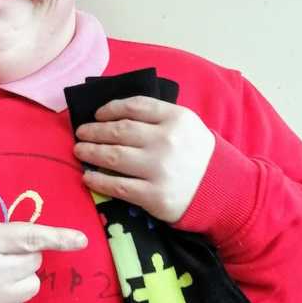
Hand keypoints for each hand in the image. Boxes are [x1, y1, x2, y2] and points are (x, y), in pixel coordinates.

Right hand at [0, 211, 87, 302]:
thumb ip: (4, 229)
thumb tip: (36, 243)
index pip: (31, 238)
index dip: (60, 238)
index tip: (83, 241)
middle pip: (34, 263)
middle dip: (24, 256)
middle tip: (0, 254)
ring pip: (31, 287)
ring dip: (19, 278)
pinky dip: (9, 300)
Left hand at [74, 98, 215, 222]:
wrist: (221, 191)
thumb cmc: (198, 155)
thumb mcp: (186, 125)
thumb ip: (158, 116)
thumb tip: (117, 114)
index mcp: (175, 118)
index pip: (134, 107)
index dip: (110, 108)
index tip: (97, 114)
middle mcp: (166, 141)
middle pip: (120, 131)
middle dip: (95, 131)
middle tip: (81, 133)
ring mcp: (159, 169)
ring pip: (114, 157)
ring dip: (91, 153)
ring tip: (79, 151)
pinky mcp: (154, 196)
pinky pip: (117, 186)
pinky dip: (98, 180)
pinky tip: (88, 177)